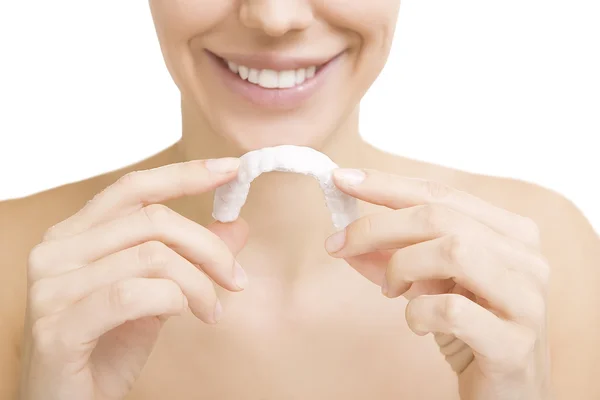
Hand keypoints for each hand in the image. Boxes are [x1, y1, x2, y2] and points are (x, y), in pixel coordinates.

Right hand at [19, 158, 248, 399]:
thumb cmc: (107, 348)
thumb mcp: (156, 295)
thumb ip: (189, 258)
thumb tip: (237, 224)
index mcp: (75, 235)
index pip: (133, 188)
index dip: (185, 175)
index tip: (231, 169)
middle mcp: (56, 252)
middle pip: (153, 221)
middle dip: (209, 248)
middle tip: (236, 279)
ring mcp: (52, 289)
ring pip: (152, 257)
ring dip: (198, 284)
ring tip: (211, 310)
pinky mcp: (58, 327)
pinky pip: (133, 294)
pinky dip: (174, 300)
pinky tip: (186, 315)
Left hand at [326, 168, 550, 399]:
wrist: (507, 391)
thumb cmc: (468, 328)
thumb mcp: (429, 283)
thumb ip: (392, 258)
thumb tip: (342, 239)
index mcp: (510, 232)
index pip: (441, 194)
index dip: (387, 184)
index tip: (342, 179)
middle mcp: (526, 257)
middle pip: (441, 217)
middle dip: (377, 226)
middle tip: (339, 243)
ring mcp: (526, 298)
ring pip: (453, 251)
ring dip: (402, 267)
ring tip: (391, 291)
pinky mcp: (514, 342)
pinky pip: (452, 310)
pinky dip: (418, 312)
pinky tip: (417, 323)